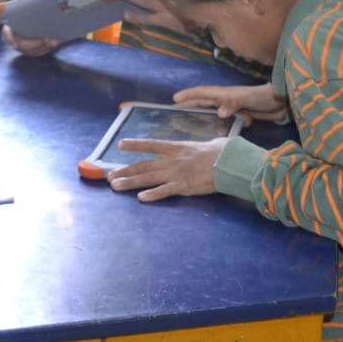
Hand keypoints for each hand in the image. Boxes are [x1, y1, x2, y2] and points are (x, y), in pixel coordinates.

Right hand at [0, 0, 60, 55]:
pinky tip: (56, 42)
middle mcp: (16, 39)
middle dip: (33, 45)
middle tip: (44, 39)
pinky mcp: (35, 49)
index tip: (15, 44)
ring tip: (53, 41)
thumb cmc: (31, 9)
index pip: (7, 34)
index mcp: (11, 27)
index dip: (10, 39)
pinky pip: (40, 52)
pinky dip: (48, 48)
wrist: (40, 15)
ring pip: (32, 51)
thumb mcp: (29, 2)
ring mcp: (26, 46)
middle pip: (21, 46)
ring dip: (43, 47)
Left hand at [104, 137, 224, 201]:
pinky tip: (140, 198)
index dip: (135, 145)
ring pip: (148, 178)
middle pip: (144, 165)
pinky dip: (152, 194)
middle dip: (125, 170)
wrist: (232, 162)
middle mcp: (173, 160)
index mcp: (179, 148)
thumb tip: (213, 143)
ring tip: (115, 186)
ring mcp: (176, 173)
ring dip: (130, 183)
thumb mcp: (213, 143)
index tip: (121, 145)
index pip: (152, 145)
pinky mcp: (183, 186)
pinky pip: (164, 191)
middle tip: (110, 175)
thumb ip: (206, 145)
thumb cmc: (226, 152)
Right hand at [173, 84, 288, 122]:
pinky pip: (222, 116)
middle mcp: (226, 99)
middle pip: (204, 100)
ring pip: (211, 108)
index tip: (174, 99)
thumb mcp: (248, 98)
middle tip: (175, 108)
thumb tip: (218, 112)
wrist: (283, 101)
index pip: (203, 93)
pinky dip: (213, 118)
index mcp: (225, 94)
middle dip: (189, 102)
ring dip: (199, 110)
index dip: (189, 95)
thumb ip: (234, 103)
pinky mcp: (240, 113)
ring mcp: (233, 106)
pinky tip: (211, 125)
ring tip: (187, 116)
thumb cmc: (265, 96)